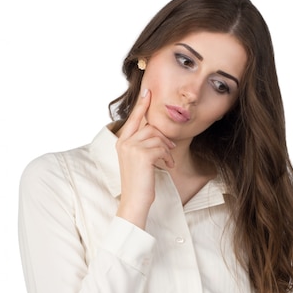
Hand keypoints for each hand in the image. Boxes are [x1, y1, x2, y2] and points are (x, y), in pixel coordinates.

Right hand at [116, 89, 175, 228]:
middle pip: (150, 127)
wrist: (134, 201)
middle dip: (164, 137)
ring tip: (168, 160)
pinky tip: (168, 166)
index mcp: (121, 142)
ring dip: (167, 149)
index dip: (141, 105)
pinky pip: (161, 148)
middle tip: (171, 148)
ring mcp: (132, 148)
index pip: (132, 118)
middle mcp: (124, 142)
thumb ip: (142, 144)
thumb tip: (156, 132)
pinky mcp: (142, 155)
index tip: (148, 91)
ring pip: (157, 137)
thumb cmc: (138, 183)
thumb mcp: (138, 160)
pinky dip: (168, 156)